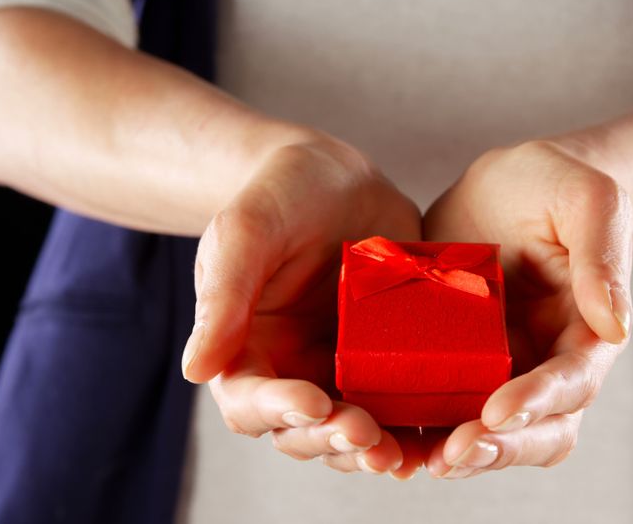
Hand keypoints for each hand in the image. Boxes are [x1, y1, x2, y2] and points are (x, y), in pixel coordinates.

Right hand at [185, 135, 428, 477]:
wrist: (339, 178)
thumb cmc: (281, 193)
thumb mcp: (248, 230)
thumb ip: (222, 295)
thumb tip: (194, 369)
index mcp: (244, 349)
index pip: (251, 400)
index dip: (279, 409)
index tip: (313, 403)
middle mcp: (290, 371)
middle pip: (303, 431)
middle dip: (333, 438)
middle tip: (367, 434)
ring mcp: (340, 371)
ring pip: (352, 432)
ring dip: (374, 450)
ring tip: (402, 454)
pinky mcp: (386, 364)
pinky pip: (399, 408)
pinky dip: (416, 430)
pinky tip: (438, 436)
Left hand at [420, 139, 632, 477]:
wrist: (504, 186)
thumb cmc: (553, 183)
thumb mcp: (586, 197)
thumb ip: (603, 252)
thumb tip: (615, 325)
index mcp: (588, 330)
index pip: (573, 380)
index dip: (539, 401)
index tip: (496, 411)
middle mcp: (550, 362)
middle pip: (541, 429)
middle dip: (501, 447)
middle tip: (454, 452)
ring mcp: (506, 371)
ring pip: (495, 435)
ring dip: (462, 454)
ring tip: (421, 461)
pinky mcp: (461, 368)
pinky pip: (447, 413)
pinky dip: (425, 434)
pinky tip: (393, 440)